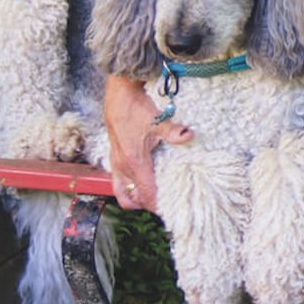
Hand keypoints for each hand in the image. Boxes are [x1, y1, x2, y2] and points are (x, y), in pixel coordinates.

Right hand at [104, 75, 192, 213]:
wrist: (119, 94)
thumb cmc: (136, 107)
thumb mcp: (158, 120)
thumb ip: (174, 132)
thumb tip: (189, 135)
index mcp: (134, 163)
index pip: (147, 194)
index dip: (158, 205)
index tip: (171, 209)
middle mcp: (123, 167)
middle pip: (135, 198)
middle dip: (149, 204)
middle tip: (165, 203)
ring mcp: (116, 162)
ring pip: (123, 192)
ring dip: (136, 198)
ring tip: (152, 197)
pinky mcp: (114, 156)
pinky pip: (118, 181)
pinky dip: (128, 187)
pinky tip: (141, 180)